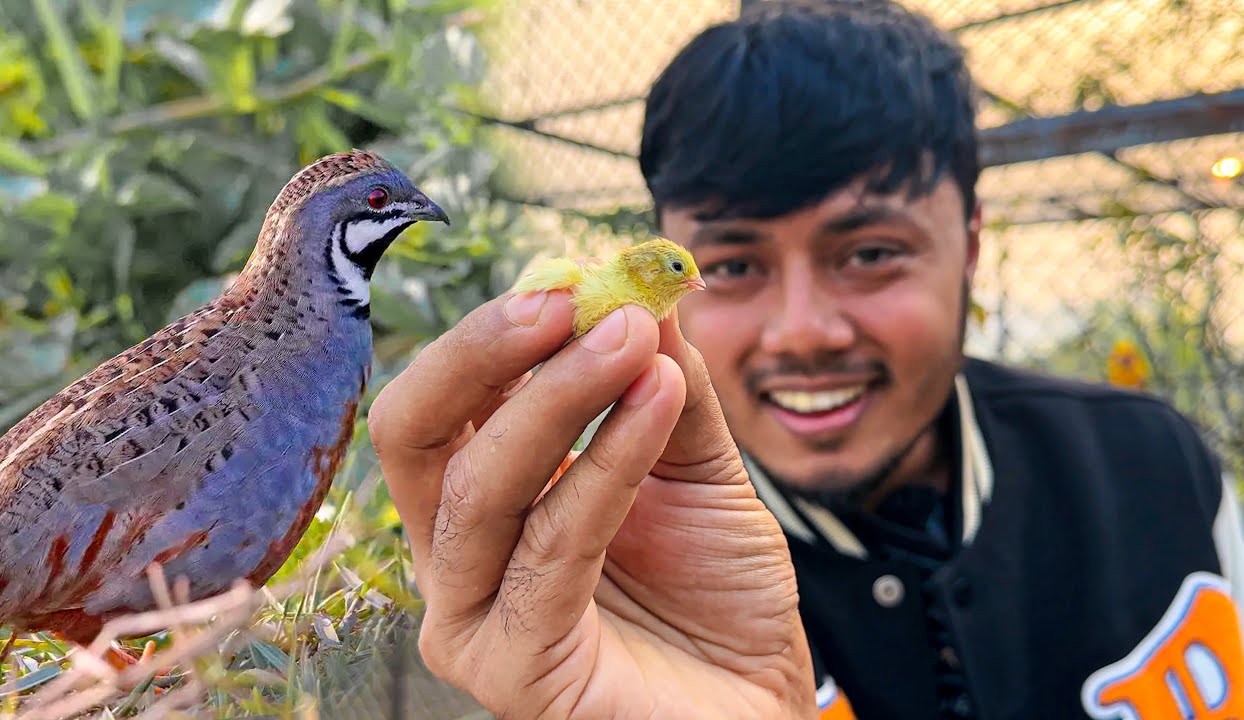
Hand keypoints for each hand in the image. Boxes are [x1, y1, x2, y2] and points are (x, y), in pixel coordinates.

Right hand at [368, 289, 815, 718]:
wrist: (758, 699)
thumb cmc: (717, 592)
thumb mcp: (693, 463)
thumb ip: (661, 382)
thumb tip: (640, 283)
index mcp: (483, 498)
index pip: (447, 397)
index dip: (500, 329)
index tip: (577, 274)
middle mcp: (457, 554)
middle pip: (413, 432)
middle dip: (483, 350)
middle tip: (568, 296)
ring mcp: (473, 617)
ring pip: (478, 484)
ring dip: (557, 396)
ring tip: (633, 340)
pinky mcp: (514, 670)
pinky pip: (551, 547)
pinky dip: (606, 463)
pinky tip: (655, 403)